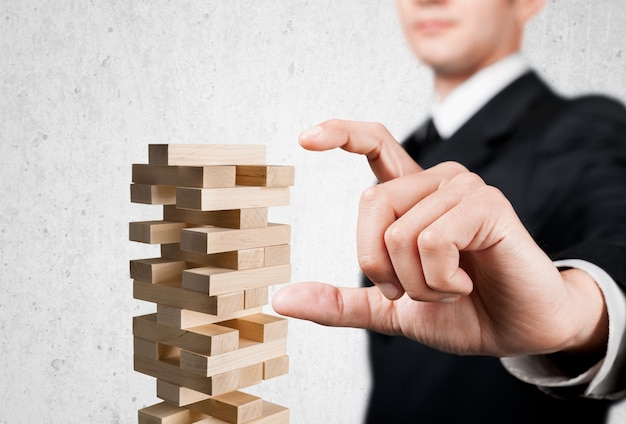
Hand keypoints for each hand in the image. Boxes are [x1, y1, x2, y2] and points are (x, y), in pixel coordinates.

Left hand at [274, 120, 607, 357]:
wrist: (518, 330)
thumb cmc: (461, 312)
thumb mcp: (389, 310)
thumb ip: (340, 302)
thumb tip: (280, 299)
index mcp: (413, 197)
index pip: (376, 145)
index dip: (341, 134)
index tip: (305, 138)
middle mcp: (436, 181)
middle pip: (370, 203)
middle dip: (378, 264)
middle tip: (410, 290)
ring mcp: (464, 188)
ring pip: (399, 231)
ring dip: (416, 282)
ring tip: (449, 289)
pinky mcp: (487, 204)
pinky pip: (432, 240)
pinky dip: (440, 280)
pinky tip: (466, 283)